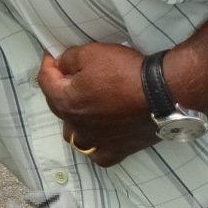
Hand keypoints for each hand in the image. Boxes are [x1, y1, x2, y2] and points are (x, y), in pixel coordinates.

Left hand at [37, 41, 159, 167]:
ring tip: (83, 109)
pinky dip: (96, 146)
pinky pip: (99, 154)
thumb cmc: (125, 72)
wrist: (161, 93)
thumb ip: (69, 58)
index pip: (46, 81)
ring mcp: (96, 141)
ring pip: (75, 136)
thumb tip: (60, 64)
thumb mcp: (92, 53)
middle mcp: (77, 126)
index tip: (53, 55)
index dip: (48, 64)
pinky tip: (100, 137)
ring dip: (74, 122)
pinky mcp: (117, 150)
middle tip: (71, 75)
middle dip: (60, 90)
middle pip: (58, 108)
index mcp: (66, 102)